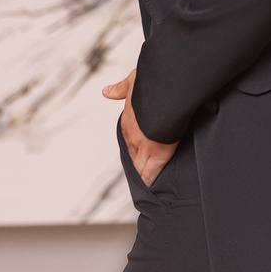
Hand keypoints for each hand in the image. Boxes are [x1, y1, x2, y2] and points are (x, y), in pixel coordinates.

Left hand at [102, 68, 179, 186]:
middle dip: (136, 165)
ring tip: (145, 187)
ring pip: (139, 167)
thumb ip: (120, 89)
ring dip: (142, 175)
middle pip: (132, 157)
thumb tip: (106, 92)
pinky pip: (151, 172)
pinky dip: (150, 180)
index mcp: (127, 122)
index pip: (128, 142)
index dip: (133, 149)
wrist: (164, 90)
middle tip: (141, 175)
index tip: (137, 156)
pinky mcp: (157, 153)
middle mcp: (132, 136)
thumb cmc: (151, 84)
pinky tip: (150, 188)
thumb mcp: (132, 82)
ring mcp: (143, 146)